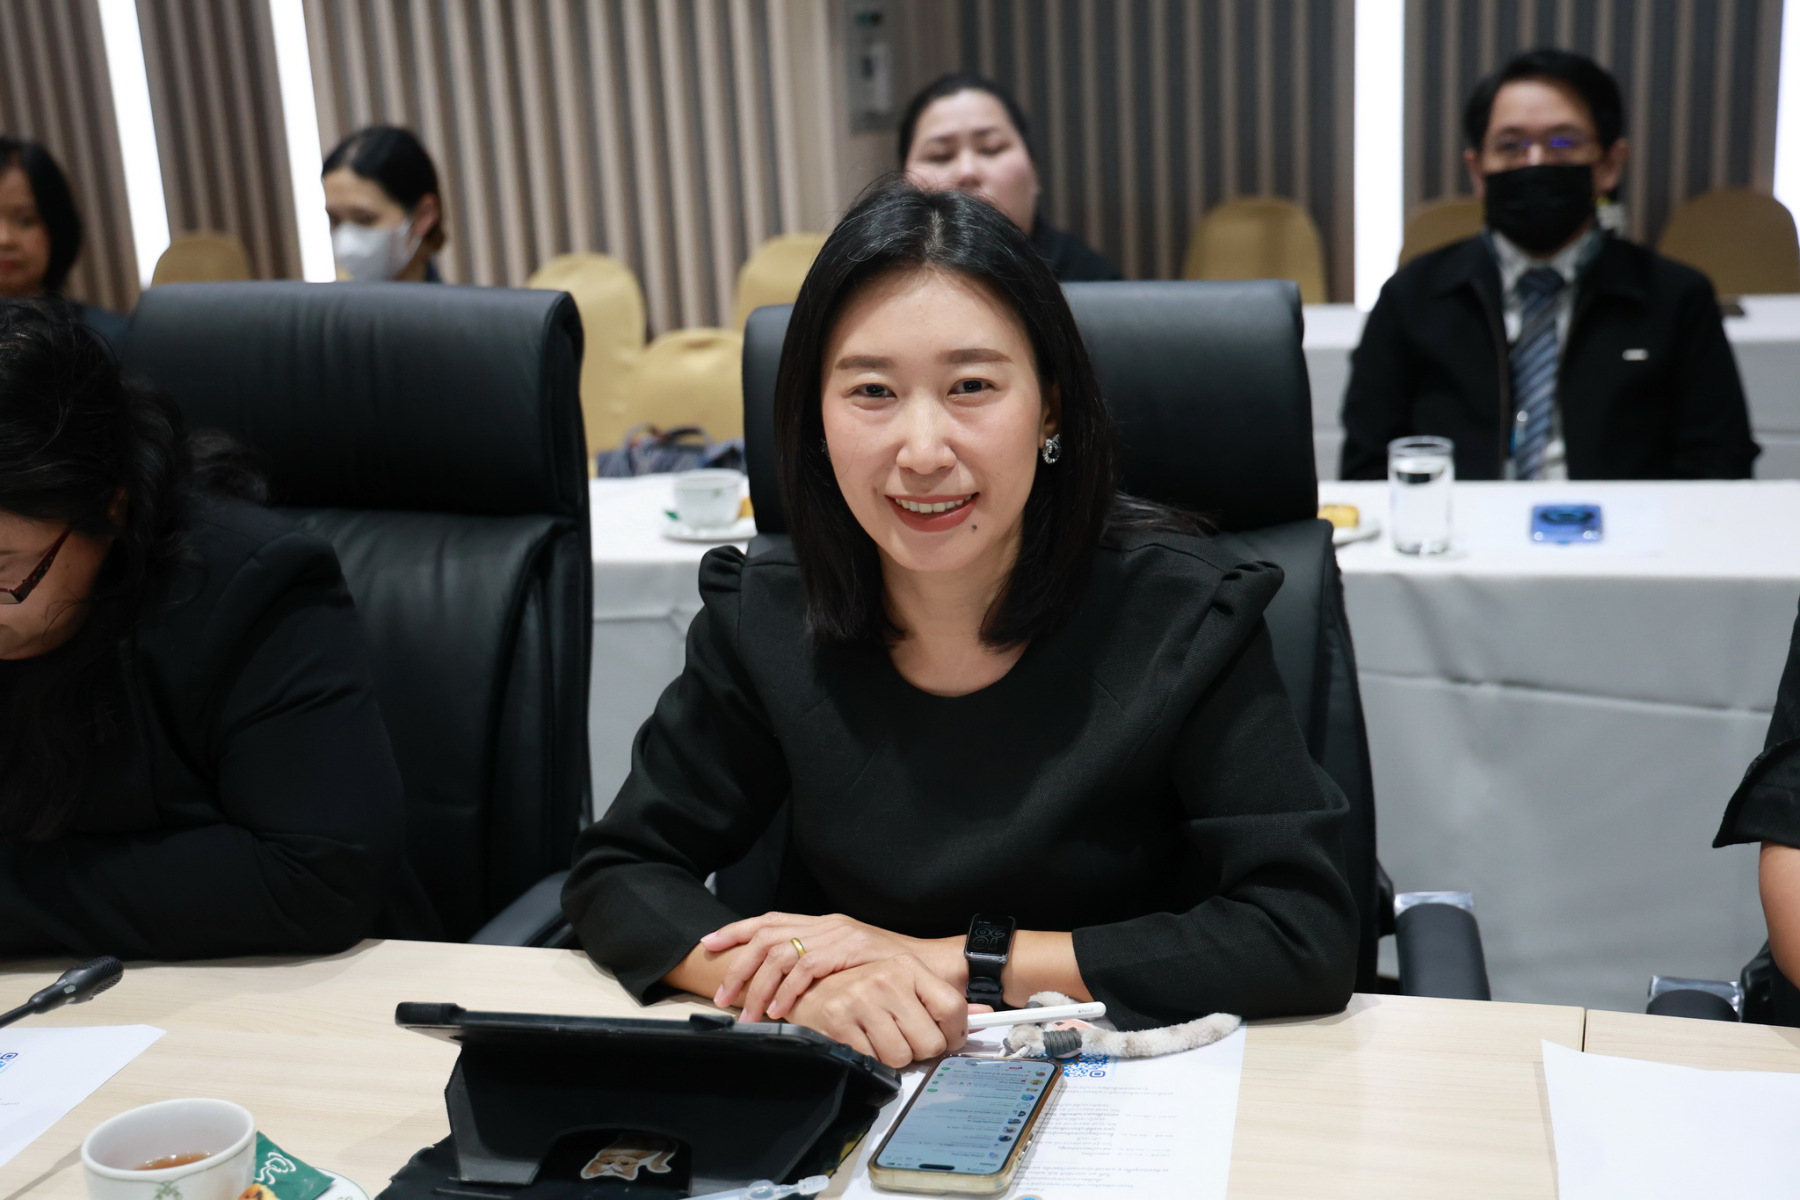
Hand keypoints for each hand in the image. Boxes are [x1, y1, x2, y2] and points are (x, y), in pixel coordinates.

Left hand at [702, 912, 937, 1020]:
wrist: (928, 967)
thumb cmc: (887, 970)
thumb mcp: (846, 960)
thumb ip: (817, 962)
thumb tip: (780, 983)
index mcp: (821, 923)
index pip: (769, 920)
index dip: (736, 931)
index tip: (709, 944)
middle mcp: (825, 924)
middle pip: (767, 935)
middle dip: (738, 964)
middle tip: (723, 995)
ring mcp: (836, 935)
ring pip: (781, 952)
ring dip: (760, 985)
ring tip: (749, 1013)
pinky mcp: (848, 950)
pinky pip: (807, 968)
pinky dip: (788, 990)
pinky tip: (780, 1009)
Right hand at [782, 954, 979, 1067]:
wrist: (808, 987)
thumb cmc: (861, 987)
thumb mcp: (904, 982)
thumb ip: (942, 999)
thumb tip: (983, 1014)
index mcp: (907, 966)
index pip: (952, 1007)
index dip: (955, 1034)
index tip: (947, 1039)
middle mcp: (886, 979)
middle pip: (929, 1041)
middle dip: (920, 1050)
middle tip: (906, 1040)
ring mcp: (861, 1000)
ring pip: (902, 1057)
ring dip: (893, 1058)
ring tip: (880, 1039)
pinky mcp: (839, 1022)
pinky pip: (874, 1062)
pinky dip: (870, 1060)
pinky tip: (862, 1042)